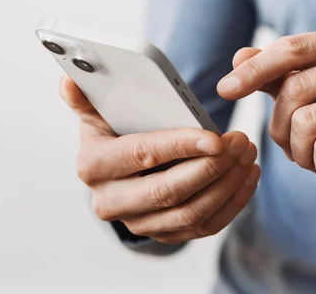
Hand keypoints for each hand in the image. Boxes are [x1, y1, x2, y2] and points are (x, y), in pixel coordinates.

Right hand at [59, 75, 260, 243]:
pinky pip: (203, 226)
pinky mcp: (163, 235)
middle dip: (210, 168)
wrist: (118, 170)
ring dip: (226, 184)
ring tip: (247, 154)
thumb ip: (85, 97)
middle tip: (240, 142)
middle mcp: (109, 201)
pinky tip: (247, 176)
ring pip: (190, 213)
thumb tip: (68, 80)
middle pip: (167, 192)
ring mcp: (137, 223)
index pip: (142, 156)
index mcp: (93, 166)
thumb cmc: (113, 130)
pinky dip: (231, 203)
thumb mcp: (97, 112)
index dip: (180, 146)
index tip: (215, 136)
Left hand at [216, 28, 315, 237]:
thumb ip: (273, 74)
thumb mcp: (302, 96)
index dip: (253, 70)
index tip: (224, 90)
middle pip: (295, 88)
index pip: (292, 48)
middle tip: (292, 145)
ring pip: (307, 122)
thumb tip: (239, 56)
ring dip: (299, 151)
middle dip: (280, 126)